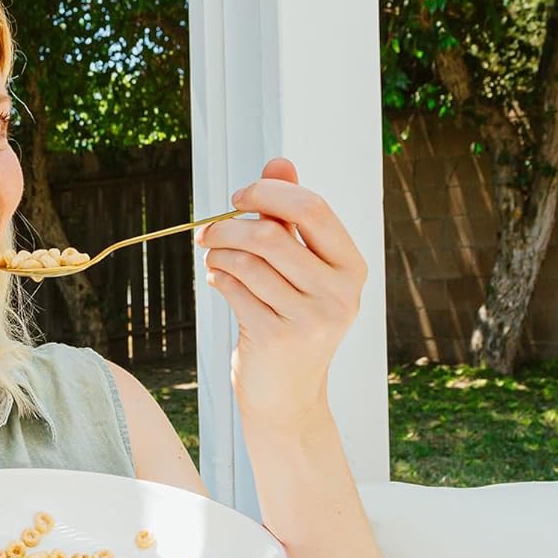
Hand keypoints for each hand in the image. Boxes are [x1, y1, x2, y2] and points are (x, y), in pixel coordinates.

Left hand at [193, 158, 366, 428]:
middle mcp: (338, 291)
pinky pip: (234, 289)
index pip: (312, 208)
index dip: (268, 193)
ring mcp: (310, 317)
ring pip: (247, 261)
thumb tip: (280, 161)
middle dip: (228, 226)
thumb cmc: (291, 318)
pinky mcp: (277, 337)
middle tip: (207, 233)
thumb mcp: (300, 267)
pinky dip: (217, 278)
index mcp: (350, 265)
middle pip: (271, 233)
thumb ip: (291, 216)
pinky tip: (218, 282)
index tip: (238, 198)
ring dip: (217, 254)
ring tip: (213, 260)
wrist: (288, 395)